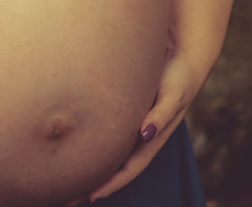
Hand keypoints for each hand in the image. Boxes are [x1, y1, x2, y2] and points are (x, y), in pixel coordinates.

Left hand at [70, 51, 204, 204]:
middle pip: (116, 168)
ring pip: (110, 154)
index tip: (92, 196)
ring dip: (92, 170)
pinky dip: (94, 148)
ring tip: (67, 183)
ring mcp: (133, 127)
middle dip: (94, 185)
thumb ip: (161, 115)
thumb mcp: (172, 95)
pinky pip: (109, 137)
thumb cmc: (178, 78)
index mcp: (152, 139)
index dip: (112, 183)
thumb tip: (145, 134)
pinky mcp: (126, 113)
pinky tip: (78, 149)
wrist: (184, 58)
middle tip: (68, 199)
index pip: (129, 169)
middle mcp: (140, 137)